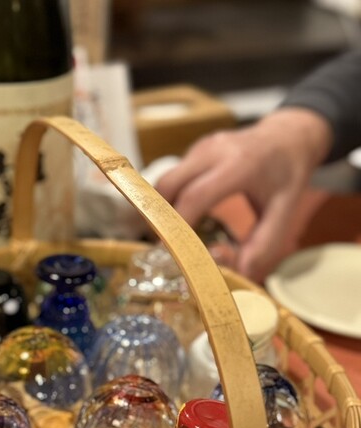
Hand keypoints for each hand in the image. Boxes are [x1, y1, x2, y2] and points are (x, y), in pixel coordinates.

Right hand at [155, 108, 332, 281]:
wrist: (289, 135)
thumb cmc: (287, 175)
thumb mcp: (286, 209)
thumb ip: (265, 242)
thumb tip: (242, 272)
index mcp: (239, 165)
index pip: (196, 195)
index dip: (178, 223)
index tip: (171, 249)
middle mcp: (214, 151)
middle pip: (169, 185)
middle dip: (158, 217)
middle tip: (163, 247)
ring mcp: (201, 148)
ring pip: (166, 181)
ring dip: (161, 209)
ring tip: (171, 236)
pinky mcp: (195, 151)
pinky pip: (174, 177)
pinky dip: (171, 200)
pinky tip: (183, 218)